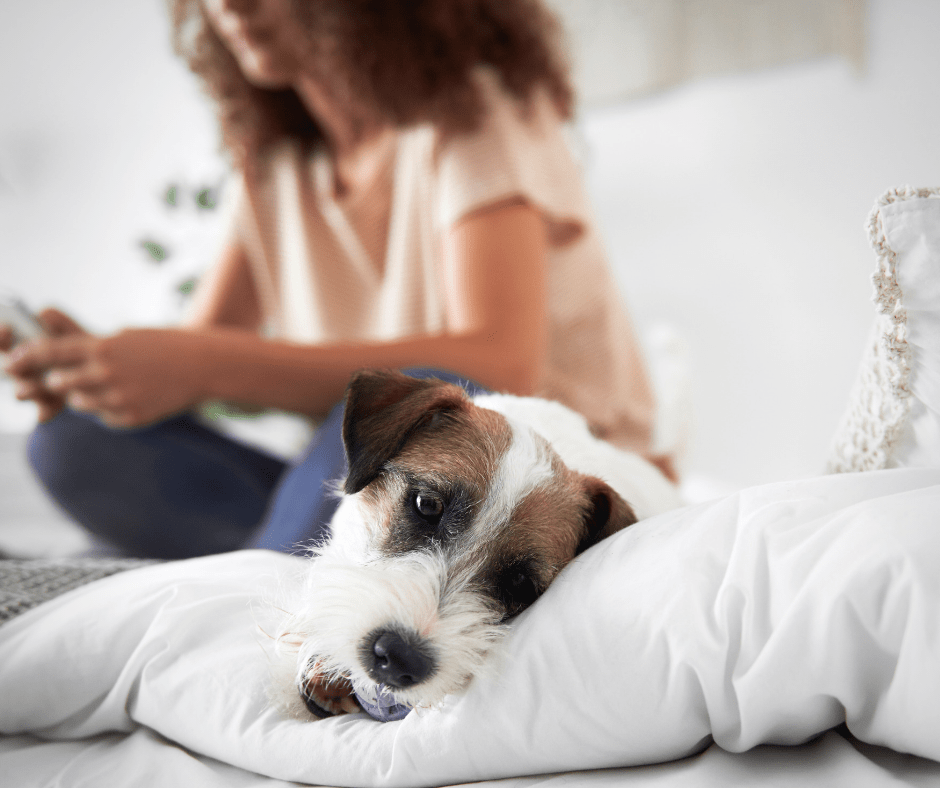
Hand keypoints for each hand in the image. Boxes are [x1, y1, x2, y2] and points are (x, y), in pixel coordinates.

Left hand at [5, 322, 207, 427]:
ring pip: (79, 402)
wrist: (202, 367)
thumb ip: (85, 340)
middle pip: (58, 382)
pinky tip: (130, 395)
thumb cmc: (161, 346)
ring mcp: (119, 398)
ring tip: (108, 384)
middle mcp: (106, 373)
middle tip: (64, 376)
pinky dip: (108, 407)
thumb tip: (46, 326)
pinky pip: (103, 416)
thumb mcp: (123, 335)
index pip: (49, 352)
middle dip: (57, 380)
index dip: (26, 358)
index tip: (14, 362)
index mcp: (102, 347)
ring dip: (83, 395)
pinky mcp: (131, 417)